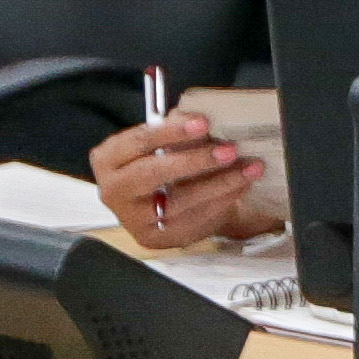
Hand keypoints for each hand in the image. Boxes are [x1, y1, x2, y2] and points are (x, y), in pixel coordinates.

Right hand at [92, 110, 275, 246]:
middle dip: (196, 160)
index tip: (204, 123)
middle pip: (153, 173)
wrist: (157, 204)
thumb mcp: (161, 143)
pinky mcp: (155, 238)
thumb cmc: (159, 164)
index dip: (172, 131)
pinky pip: (192, 220)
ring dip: (220, 183)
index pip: (138, 141)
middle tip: (230, 150)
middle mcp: (113, 190)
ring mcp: (132, 218)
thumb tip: (202, 120)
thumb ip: (176, 130)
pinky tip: (241, 187)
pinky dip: (222, 202)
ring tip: (249, 168)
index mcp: (108, 159)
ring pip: (178, 201)